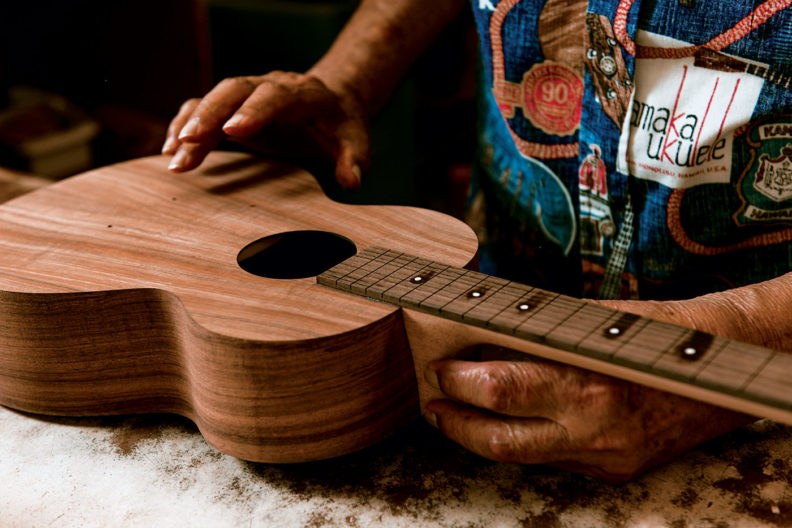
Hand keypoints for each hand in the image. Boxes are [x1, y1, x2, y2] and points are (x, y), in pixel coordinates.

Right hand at [162, 71, 369, 188]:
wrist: (332, 104)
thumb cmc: (343, 127)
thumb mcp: (356, 143)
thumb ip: (354, 160)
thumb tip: (351, 181)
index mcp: (304, 93)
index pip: (276, 96)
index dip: (254, 111)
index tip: (232, 131)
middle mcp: (271, 85)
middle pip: (234, 89)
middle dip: (209, 113)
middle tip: (187, 141)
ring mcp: (249, 93)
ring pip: (213, 98)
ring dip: (190, 124)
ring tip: (173, 156)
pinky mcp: (234, 106)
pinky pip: (203, 108)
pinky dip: (185, 126)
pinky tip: (171, 152)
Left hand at [422, 291, 778, 480]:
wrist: (726, 370)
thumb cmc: (664, 334)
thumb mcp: (601, 322)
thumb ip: (543, 333)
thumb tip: (485, 332)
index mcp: (589, 384)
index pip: (502, 390)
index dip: (460, 382)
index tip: (439, 368)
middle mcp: (594, 430)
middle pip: (500, 440)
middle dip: (454, 422)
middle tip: (434, 402)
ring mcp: (604, 457)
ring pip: (520, 456)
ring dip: (479, 437)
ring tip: (454, 414)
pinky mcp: (612, 469)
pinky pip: (550, 459)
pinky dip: (519, 440)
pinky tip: (504, 422)